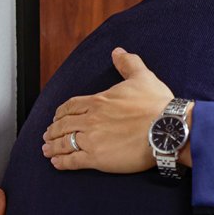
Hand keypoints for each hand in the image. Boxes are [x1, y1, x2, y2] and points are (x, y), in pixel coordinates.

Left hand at [42, 48, 175, 172]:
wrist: (166, 128)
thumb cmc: (157, 104)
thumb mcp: (143, 77)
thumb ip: (128, 63)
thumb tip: (118, 52)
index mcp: (98, 101)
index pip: (71, 106)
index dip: (61, 112)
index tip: (57, 117)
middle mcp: (91, 120)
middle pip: (63, 125)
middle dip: (53, 130)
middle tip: (47, 135)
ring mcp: (92, 140)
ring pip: (65, 142)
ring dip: (53, 146)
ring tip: (47, 150)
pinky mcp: (98, 158)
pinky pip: (73, 160)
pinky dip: (62, 162)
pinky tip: (57, 163)